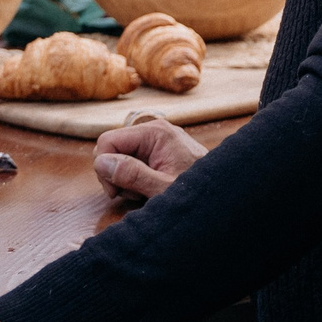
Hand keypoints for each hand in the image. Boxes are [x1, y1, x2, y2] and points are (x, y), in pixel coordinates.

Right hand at [92, 120, 206, 200]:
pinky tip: (147, 186)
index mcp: (155, 132)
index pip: (107, 141)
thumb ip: (132, 174)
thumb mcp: (162, 188)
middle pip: (110, 148)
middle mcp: (154, 129)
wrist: (220, 192)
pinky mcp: (157, 149)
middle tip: (132, 192)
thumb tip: (101, 162)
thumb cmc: (197, 191)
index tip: (115, 191)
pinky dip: (133, 177)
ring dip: (124, 178)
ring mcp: (156, 138)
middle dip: (114, 174)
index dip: (104, 168)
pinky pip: (131, 160)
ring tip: (145, 190)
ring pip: (119, 156)